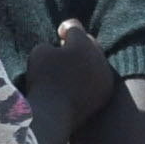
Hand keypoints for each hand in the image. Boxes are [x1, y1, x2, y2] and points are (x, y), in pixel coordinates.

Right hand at [27, 19, 116, 141]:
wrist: (52, 115)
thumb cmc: (42, 81)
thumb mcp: (39, 53)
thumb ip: (50, 44)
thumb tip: (58, 49)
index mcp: (82, 43)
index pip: (75, 28)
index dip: (66, 29)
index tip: (60, 33)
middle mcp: (99, 57)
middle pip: (90, 44)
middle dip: (79, 45)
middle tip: (66, 48)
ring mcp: (105, 76)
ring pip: (96, 62)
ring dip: (86, 62)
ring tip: (72, 67)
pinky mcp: (106, 94)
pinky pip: (99, 79)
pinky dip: (90, 78)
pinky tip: (78, 82)